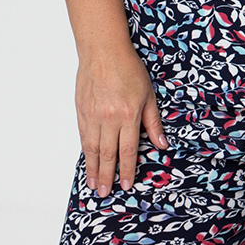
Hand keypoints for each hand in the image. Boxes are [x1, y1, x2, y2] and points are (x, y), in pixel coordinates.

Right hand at [73, 24, 167, 198]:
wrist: (103, 51)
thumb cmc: (128, 69)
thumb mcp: (149, 95)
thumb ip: (153, 122)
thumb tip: (162, 144)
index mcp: (128, 116)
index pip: (128, 150)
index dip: (127, 170)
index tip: (126, 184)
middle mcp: (109, 119)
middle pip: (107, 154)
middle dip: (107, 176)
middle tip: (105, 193)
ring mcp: (93, 116)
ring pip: (92, 148)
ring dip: (93, 169)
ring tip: (93, 184)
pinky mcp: (81, 111)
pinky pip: (83, 136)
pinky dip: (85, 151)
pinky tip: (87, 160)